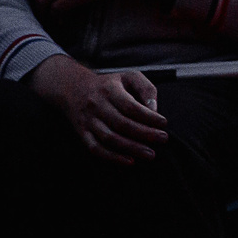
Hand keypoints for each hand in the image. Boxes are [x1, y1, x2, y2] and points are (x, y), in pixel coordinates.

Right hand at [31, 55, 168, 163]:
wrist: (74, 89)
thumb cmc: (109, 85)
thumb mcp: (129, 77)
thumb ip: (145, 89)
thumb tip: (154, 109)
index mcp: (109, 90)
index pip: (130, 106)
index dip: (148, 117)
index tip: (163, 123)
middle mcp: (97, 106)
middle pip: (122, 123)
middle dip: (145, 134)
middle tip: (163, 139)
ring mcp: (88, 121)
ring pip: (110, 138)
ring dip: (132, 148)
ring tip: (150, 154)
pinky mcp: (83, 133)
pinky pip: (96, 148)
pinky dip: (112, 157)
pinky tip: (129, 161)